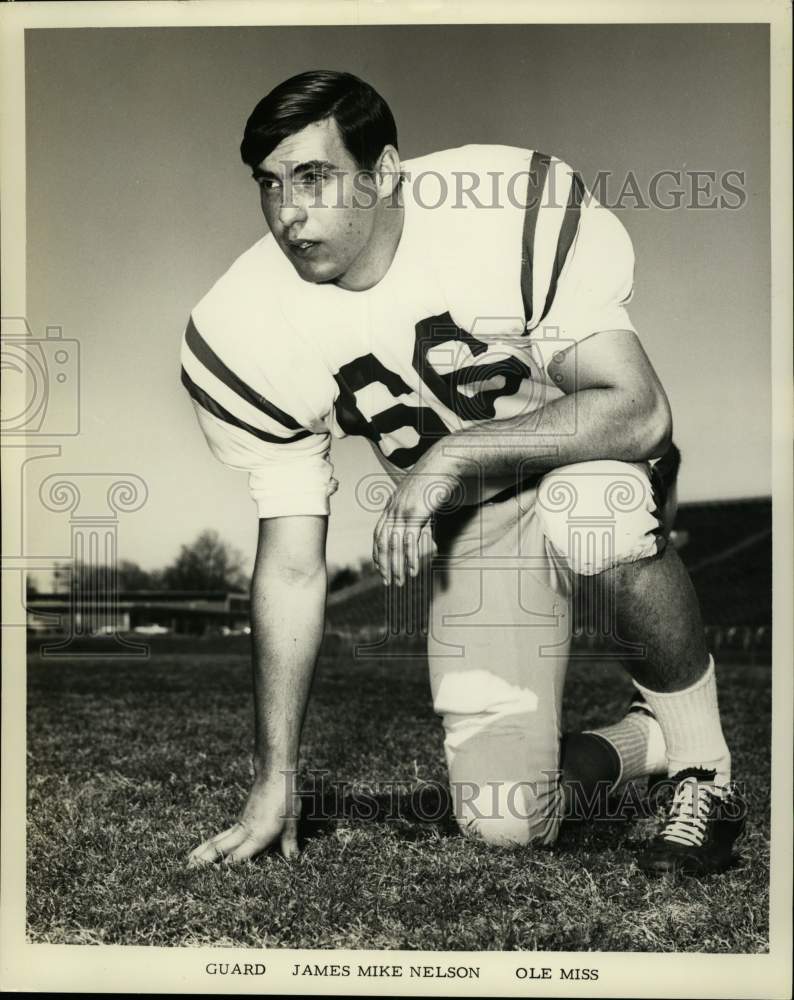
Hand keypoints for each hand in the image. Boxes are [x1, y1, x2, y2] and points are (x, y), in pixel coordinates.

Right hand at [187, 771, 299, 866]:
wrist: (275, 774)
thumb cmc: (285, 798)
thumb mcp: (291, 822)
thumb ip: (289, 843)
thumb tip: (293, 861)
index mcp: (257, 836)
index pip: (236, 859)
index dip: (224, 872)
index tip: (211, 884)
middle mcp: (244, 831)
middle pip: (218, 848)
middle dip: (203, 861)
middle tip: (185, 872)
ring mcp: (240, 824)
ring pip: (217, 840)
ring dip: (202, 851)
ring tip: (186, 862)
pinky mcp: (240, 819)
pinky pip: (222, 834)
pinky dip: (211, 843)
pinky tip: (208, 847)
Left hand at [372, 458, 458, 585]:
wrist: (442, 463)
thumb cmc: (434, 480)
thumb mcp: (419, 497)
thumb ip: (415, 512)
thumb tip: (418, 525)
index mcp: (391, 506)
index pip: (378, 534)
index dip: (378, 553)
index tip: (380, 568)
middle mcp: (393, 509)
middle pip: (383, 543)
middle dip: (385, 565)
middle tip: (387, 582)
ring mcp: (404, 511)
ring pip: (395, 545)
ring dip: (397, 567)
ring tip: (400, 582)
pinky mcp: (417, 513)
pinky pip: (411, 541)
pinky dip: (411, 559)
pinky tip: (414, 571)